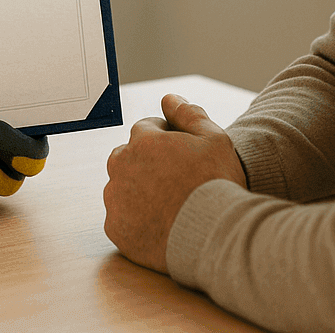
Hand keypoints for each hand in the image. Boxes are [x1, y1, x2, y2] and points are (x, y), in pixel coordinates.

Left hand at [103, 94, 245, 271]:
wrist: (216, 235)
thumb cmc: (217, 185)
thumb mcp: (214, 139)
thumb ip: (188, 114)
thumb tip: (169, 98)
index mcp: (142, 141)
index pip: (145, 130)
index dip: (165, 140)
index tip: (181, 156)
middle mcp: (122, 167)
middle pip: (128, 157)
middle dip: (146, 162)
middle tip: (175, 180)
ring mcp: (116, 199)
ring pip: (121, 188)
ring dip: (137, 191)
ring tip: (169, 205)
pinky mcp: (116, 229)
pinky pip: (120, 219)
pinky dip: (134, 221)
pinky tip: (159, 225)